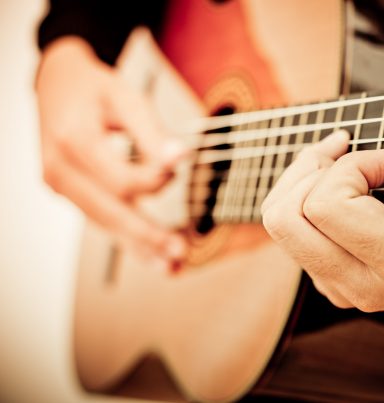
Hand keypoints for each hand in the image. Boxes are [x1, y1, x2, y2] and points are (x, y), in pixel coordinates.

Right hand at [36, 37, 187, 265]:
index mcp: (74, 141)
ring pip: (104, 223)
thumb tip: (181, 158)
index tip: (175, 169)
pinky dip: (126, 239)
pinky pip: (100, 220)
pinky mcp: (68, 193)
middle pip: (110, 212)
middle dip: (147, 235)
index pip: (120, 180)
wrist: (58, 82)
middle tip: (180, 250)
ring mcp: (59, 185)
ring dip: (139, 247)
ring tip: (171, 266)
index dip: (154, 182)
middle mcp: (60, 170)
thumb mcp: (127, 97)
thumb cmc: (93, 88)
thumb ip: (154, 132)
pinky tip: (150, 255)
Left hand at [262, 35, 383, 315]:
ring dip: (303, 181)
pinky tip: (340, 188)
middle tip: (345, 148)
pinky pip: (293, 237)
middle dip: (310, 167)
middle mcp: (367, 285)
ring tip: (341, 162)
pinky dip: (305, 201)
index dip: (350, 164)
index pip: (328, 205)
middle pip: (286, 219)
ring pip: (281, 227)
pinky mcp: (336, 285)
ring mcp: (347, 291)